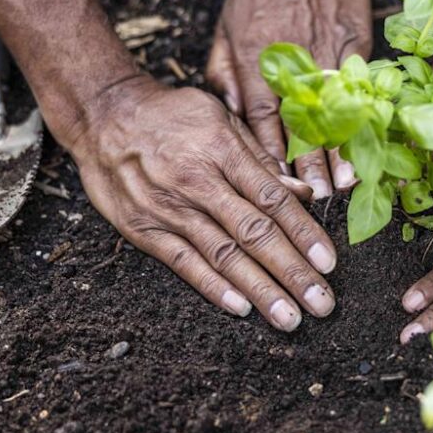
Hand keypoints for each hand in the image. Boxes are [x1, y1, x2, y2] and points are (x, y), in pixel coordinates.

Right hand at [70, 77, 338, 331]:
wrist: (103, 115)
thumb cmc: (172, 115)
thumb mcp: (221, 119)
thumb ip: (261, 160)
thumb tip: (304, 193)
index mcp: (223, 151)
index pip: (273, 199)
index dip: (304, 233)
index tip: (329, 264)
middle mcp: (198, 182)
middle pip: (254, 233)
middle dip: (291, 272)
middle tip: (321, 304)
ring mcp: (169, 209)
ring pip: (223, 255)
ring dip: (259, 290)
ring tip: (288, 318)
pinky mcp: (143, 229)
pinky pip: (183, 263)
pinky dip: (213, 287)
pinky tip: (240, 307)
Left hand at [208, 0, 371, 198]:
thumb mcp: (226, 25)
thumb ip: (224, 71)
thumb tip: (228, 112)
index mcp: (254, 59)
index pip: (260, 117)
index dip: (269, 155)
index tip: (277, 185)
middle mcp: (288, 60)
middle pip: (297, 122)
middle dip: (306, 164)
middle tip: (315, 198)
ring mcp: (323, 51)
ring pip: (330, 110)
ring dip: (337, 150)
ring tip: (343, 184)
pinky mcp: (352, 42)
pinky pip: (356, 88)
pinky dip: (361, 118)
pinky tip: (368, 141)